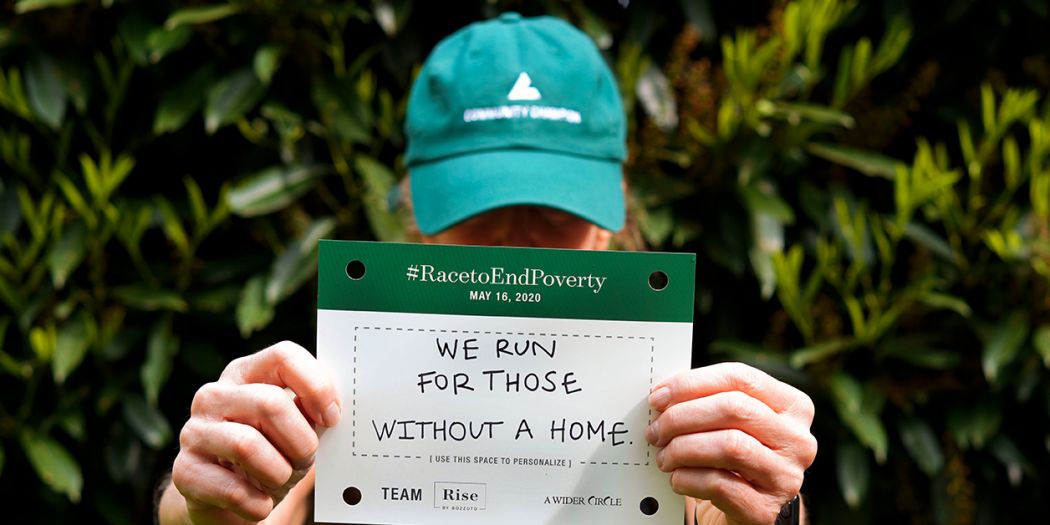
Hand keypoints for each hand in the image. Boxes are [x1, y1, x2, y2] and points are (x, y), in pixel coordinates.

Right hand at [169, 341, 340, 523]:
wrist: (227, 499)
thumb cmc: (270, 454)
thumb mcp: (295, 427)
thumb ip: (311, 410)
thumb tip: (330, 408)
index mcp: (245, 373)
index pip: (284, 356)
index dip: (316, 386)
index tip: (332, 417)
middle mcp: (214, 395)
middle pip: (271, 403)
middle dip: (301, 441)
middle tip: (305, 459)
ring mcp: (194, 432)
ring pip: (248, 445)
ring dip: (279, 472)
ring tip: (280, 480)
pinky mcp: (184, 471)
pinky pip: (232, 488)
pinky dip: (258, 503)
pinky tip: (260, 502)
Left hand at [646, 362, 816, 524]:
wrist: (750, 509)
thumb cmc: (736, 459)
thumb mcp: (732, 424)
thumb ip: (709, 402)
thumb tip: (664, 395)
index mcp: (792, 406)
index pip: (741, 378)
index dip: (693, 383)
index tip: (659, 395)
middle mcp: (797, 439)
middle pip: (733, 409)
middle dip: (683, 416)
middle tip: (655, 429)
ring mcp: (786, 476)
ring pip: (729, 446)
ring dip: (682, 449)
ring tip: (664, 456)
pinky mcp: (766, 509)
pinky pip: (719, 483)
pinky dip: (688, 478)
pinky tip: (677, 477)